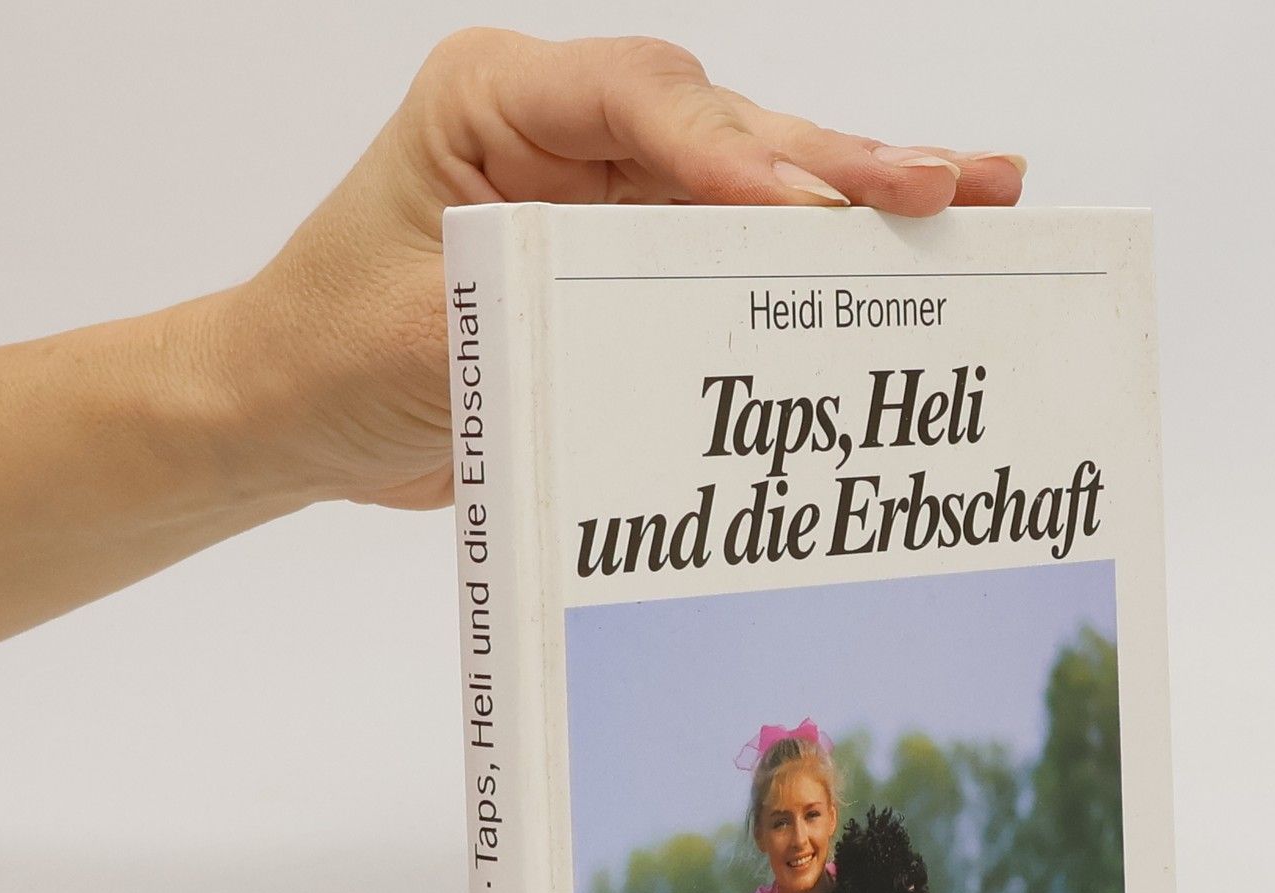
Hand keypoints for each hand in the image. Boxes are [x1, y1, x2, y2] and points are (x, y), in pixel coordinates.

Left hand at [221, 30, 1026, 510]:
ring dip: (860, 193)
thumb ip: (559, 310)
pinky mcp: (633, 250)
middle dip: (836, 163)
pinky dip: (817, 251)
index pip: (639, 102)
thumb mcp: (434, 336)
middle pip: (725, 126)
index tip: (808, 213)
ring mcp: (608, 182)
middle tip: (944, 187)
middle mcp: (566, 122)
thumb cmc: (334, 356)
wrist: (297, 411)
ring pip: (753, 174)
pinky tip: (909, 240)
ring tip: (977, 195)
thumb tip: (700, 327)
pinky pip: (737, 243)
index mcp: (496, 99)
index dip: (733, 156)